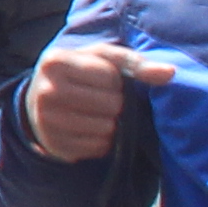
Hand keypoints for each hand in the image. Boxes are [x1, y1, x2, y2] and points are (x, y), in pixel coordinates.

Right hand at [19, 42, 167, 162]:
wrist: (37, 100)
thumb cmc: (77, 74)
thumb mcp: (99, 59)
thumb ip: (135, 63)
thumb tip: (170, 73)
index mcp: (55, 62)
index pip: (111, 77)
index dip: (116, 81)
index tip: (102, 81)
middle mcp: (46, 91)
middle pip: (111, 105)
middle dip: (115, 104)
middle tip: (100, 100)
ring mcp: (46, 120)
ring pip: (106, 128)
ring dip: (110, 124)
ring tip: (95, 115)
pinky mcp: (53, 144)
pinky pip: (97, 147)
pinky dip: (101, 141)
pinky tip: (88, 130)